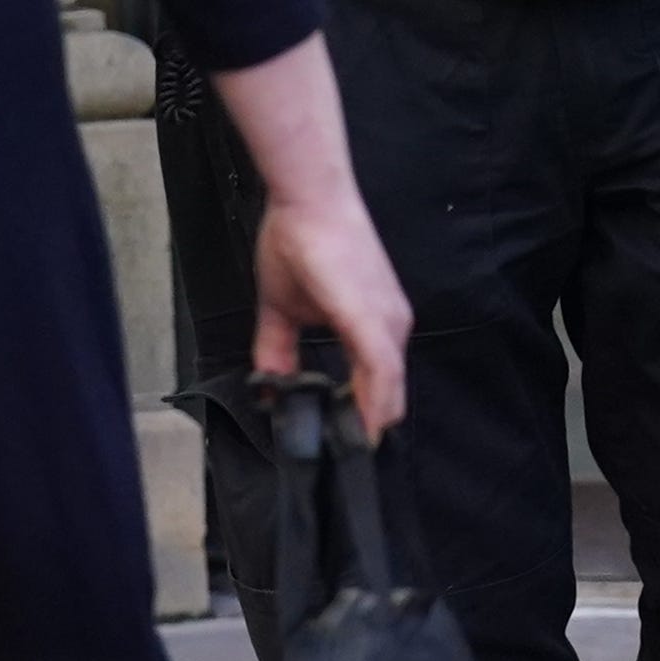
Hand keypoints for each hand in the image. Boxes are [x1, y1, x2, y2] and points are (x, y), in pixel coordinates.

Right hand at [254, 185, 411, 440]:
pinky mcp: (371, 317)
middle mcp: (392, 325)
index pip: (379, 385)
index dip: (362, 418)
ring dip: (368, 425)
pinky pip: (381, 371)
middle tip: (338, 461)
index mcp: (375, 324)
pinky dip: (372, 404)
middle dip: (364, 431)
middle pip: (389, 396)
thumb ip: (277, 350)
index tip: (340, 447)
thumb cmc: (298, 243)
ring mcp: (387, 321)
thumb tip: (267, 386)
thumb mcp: (282, 310)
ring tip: (345, 455)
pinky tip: (360, 429)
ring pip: (390, 391)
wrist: (305, 199)